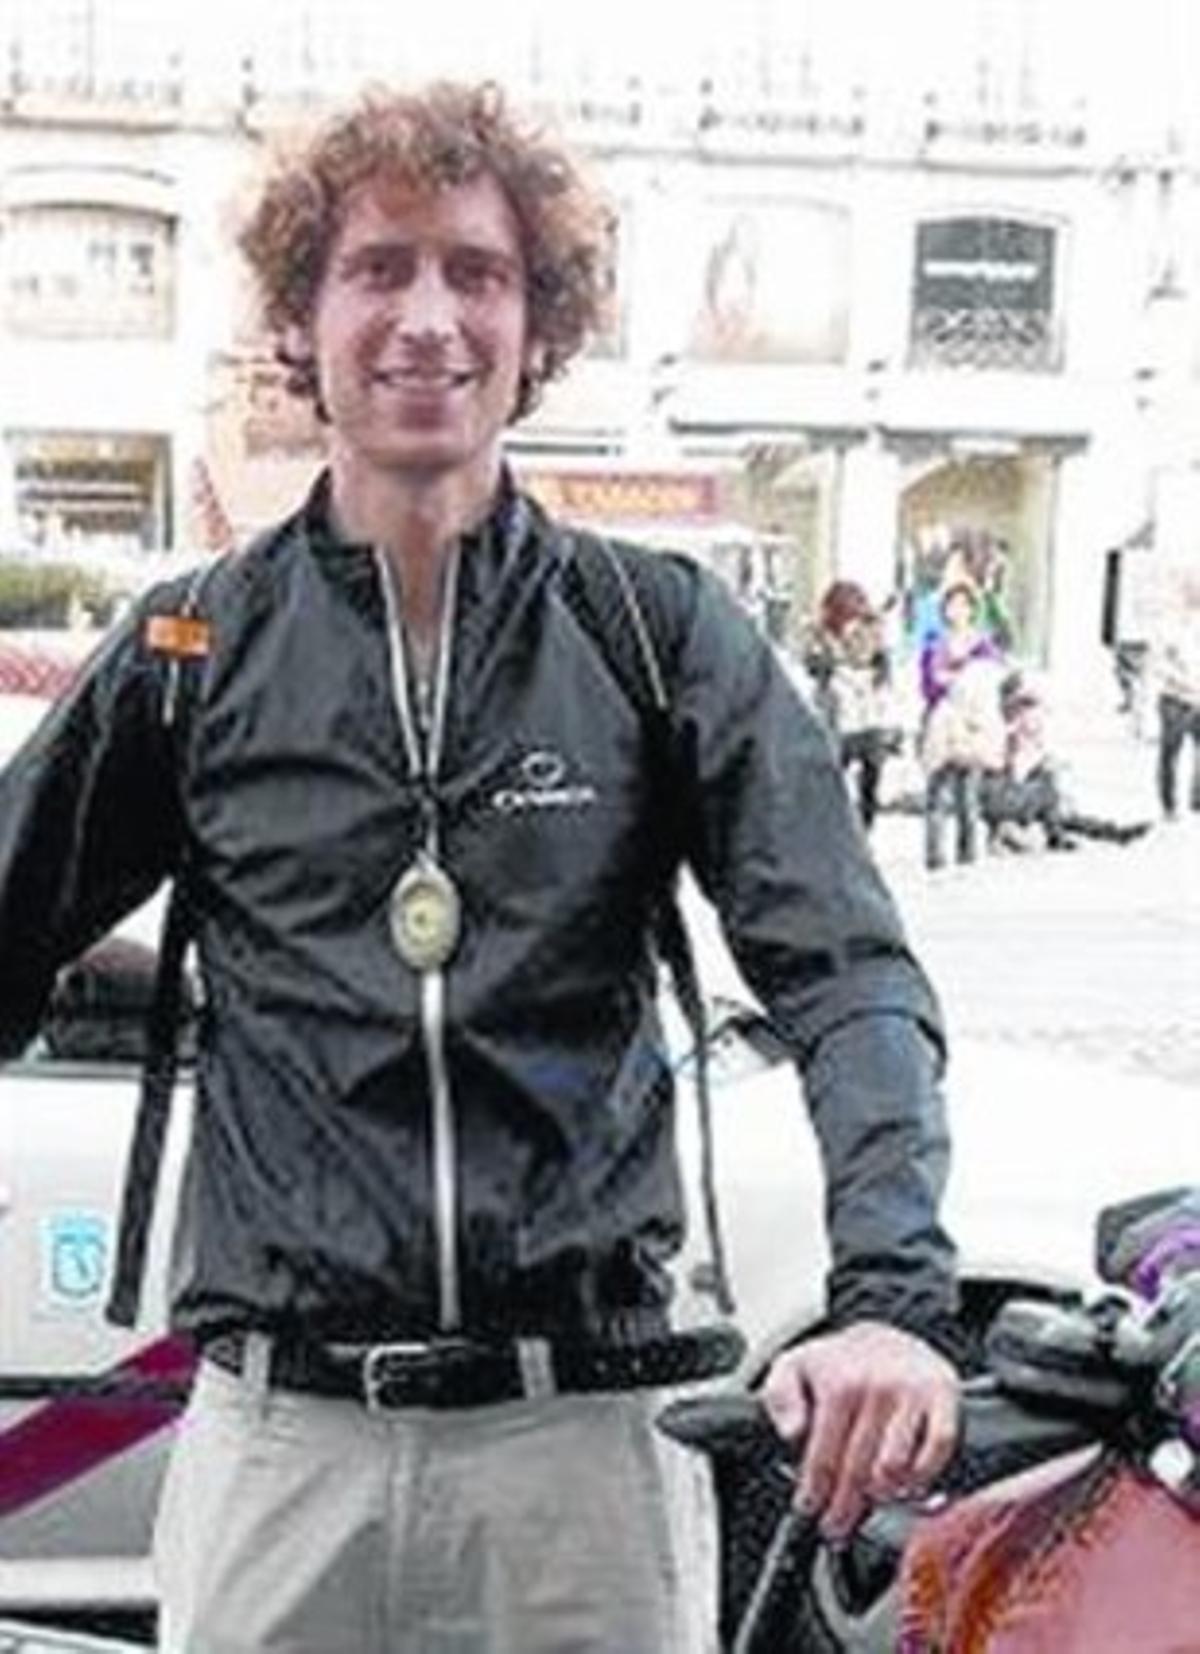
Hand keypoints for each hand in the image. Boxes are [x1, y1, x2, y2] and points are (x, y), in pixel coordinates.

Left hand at [759, 1320, 959, 1541]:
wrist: (886, 1335)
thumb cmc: (839, 1362)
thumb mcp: (793, 1367)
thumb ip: (780, 1397)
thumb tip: (791, 1432)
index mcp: (839, 1383)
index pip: (823, 1456)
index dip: (814, 1492)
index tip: (809, 1512)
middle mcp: (877, 1388)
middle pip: (858, 1470)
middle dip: (843, 1507)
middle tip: (835, 1527)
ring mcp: (912, 1393)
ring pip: (896, 1467)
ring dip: (881, 1495)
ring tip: (867, 1505)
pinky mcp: (943, 1396)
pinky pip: (938, 1448)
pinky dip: (924, 1474)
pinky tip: (907, 1486)